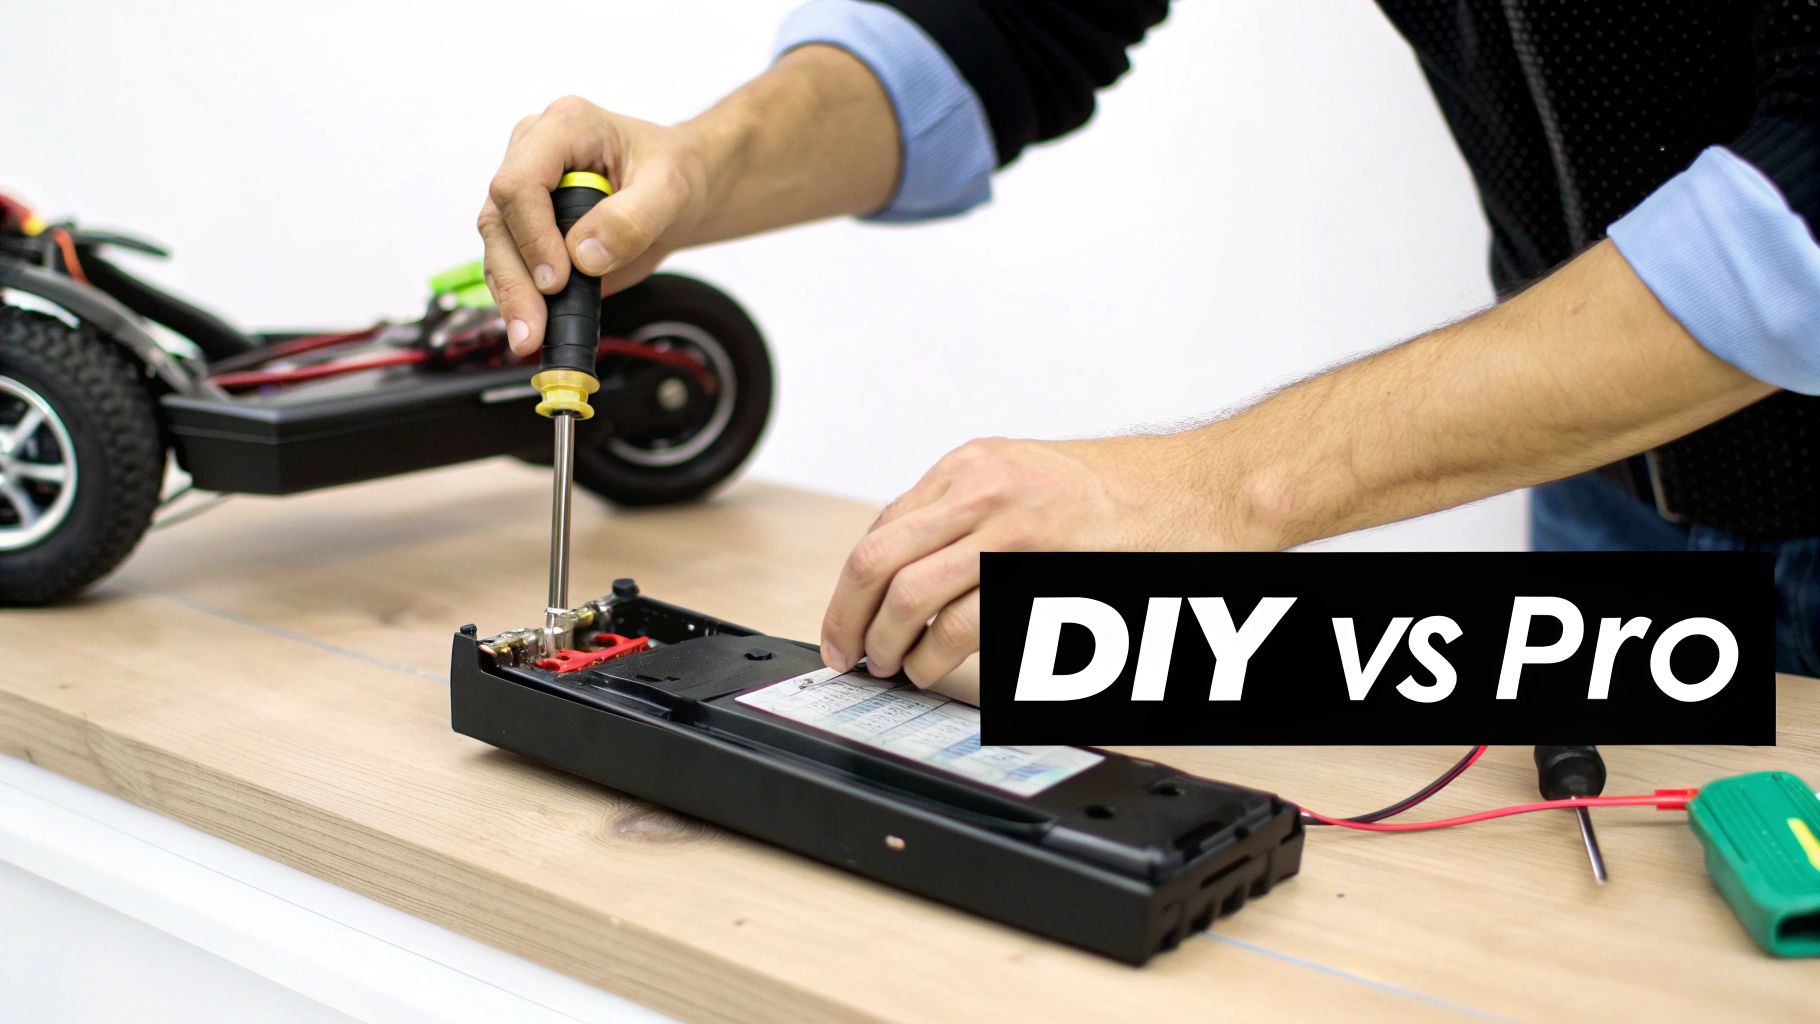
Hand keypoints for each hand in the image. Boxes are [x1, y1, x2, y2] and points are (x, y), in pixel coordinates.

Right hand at [478, 96, 706, 355]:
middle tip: (532, 330)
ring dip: (511, 297)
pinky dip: (519, 300)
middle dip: (516, 279)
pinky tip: (532, 329)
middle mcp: (531, 155)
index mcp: (563, 128)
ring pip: (497, 248)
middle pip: (499, 219)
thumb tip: (584, 256)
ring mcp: (525, 194)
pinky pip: (510, 266)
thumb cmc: (674, 174)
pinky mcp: (526, 229)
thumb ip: (632, 218)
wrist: (677, 193)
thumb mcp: (672, 189)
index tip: (557, 279)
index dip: (532, 235)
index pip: (520, 181)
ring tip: (530, 338)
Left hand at [820, 436, 1228, 687]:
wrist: (1203, 488)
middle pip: (878, 561)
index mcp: (974, 466)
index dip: (850, 587)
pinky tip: (935, 670)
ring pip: (912, 596)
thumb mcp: (1028, 476)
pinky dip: (937, 659)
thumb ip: (968, 513)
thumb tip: (910, 570)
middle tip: (851, 653)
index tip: (845, 621)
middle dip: (850, 618)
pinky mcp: (1043, 574)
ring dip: (891, 645)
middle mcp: (984, 490)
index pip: (882, 530)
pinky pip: (967, 625)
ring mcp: (1012, 531)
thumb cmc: (1127, 490)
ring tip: (894, 667)